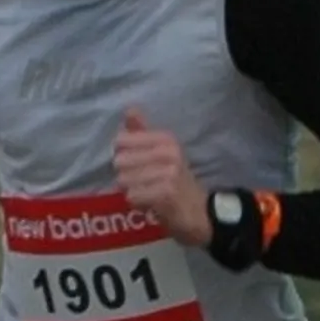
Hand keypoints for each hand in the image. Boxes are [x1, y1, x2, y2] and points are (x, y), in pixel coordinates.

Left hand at [112, 110, 211, 245]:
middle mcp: (168, 152)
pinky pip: (132, 196)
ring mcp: (168, 173)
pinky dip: (138, 203)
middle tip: (145, 183)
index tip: (138, 165)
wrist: (200, 211)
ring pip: (124, 180)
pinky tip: (152, 203)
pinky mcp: (165, 194)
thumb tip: (129, 108)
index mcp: (166, 139)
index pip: (121, 140)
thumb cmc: (176, 181)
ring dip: (132, 191)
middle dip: (126, 176)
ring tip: (149, 193)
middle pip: (119, 161)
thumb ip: (142, 132)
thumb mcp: (162, 152)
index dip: (123, 156)